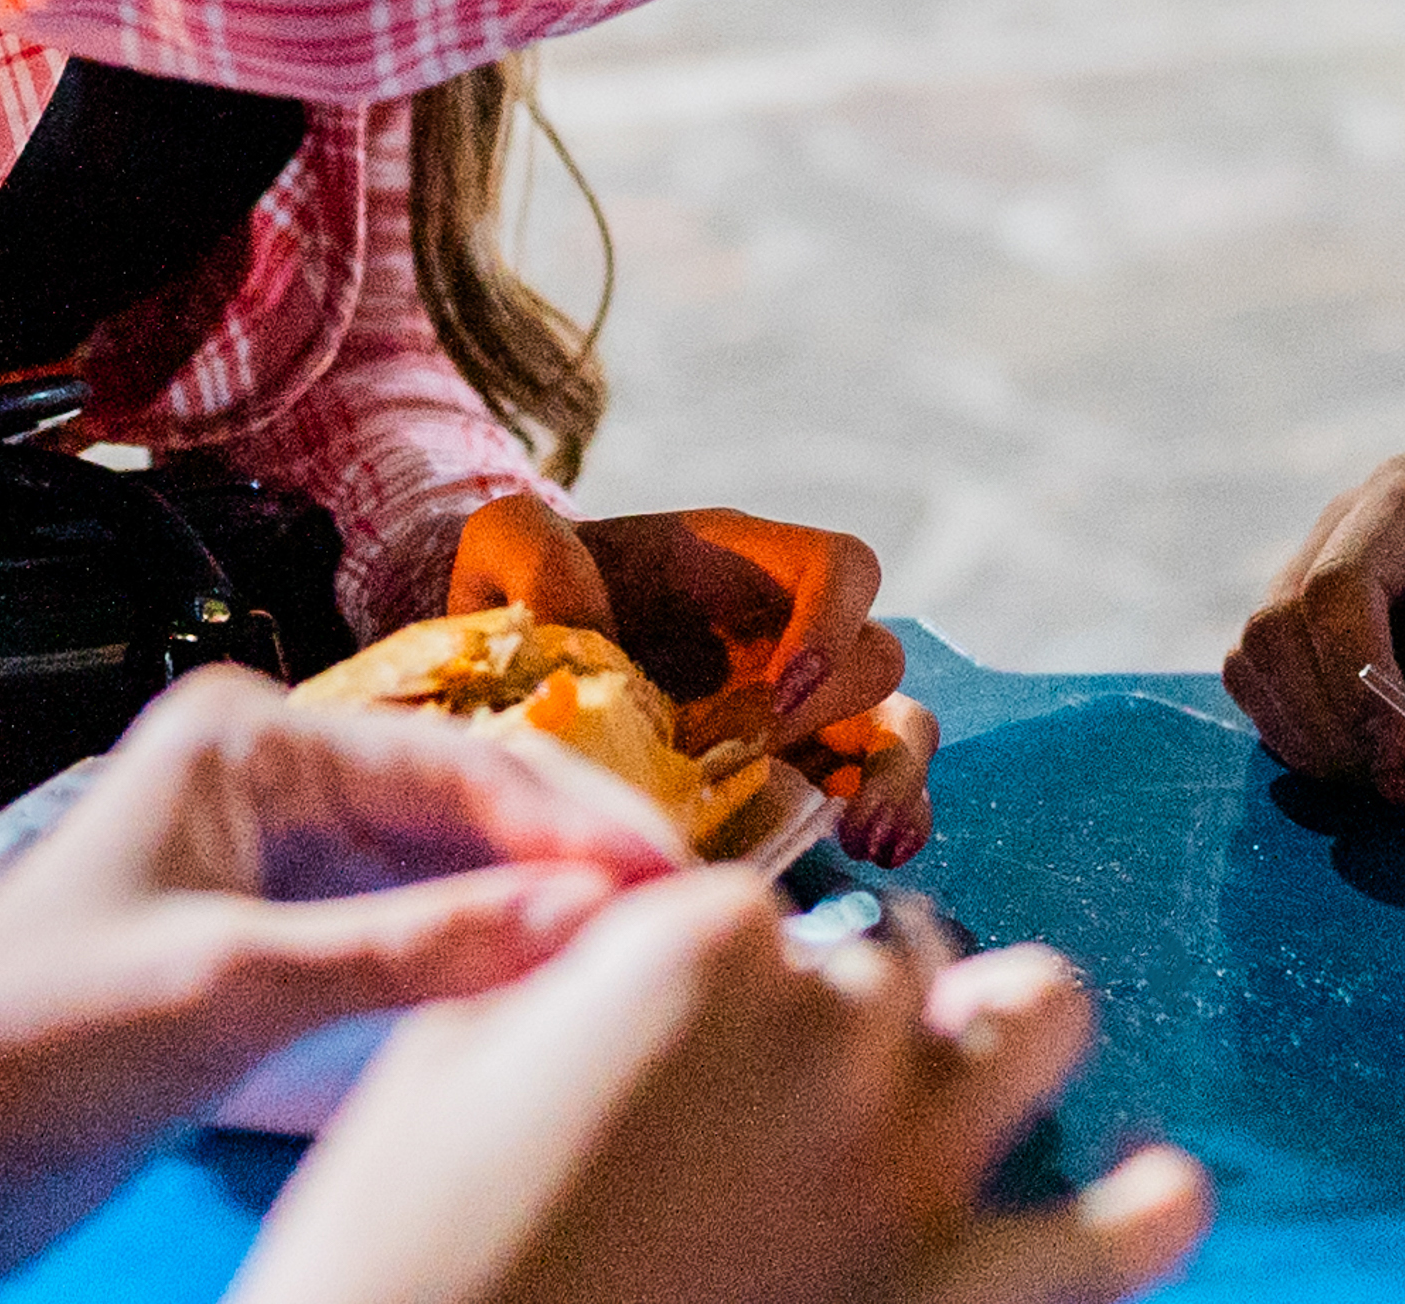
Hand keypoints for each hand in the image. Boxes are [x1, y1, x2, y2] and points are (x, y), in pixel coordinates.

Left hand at [0, 664, 681, 1295]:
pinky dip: (472, 963)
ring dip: (531, 912)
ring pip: (440, 875)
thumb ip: (412, 951)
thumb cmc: (16, 1042)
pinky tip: (541, 995)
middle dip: (570, 858)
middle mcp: (264, 784)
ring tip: (641, 955)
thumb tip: (583, 918)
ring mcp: (261, 871)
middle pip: (461, 809)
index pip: (456, 762)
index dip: (575, 820)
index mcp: (249, 739)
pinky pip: (399, 939)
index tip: (676, 874)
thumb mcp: (229, 989)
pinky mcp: (254, 955)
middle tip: (689, 913)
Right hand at [231, 870, 1208, 1303]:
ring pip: (1041, 1017)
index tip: (689, 1048)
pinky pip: (1124, 1226)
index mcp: (702, 943)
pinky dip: (1150, 1204)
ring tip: (964, 1089)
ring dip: (1004, 1040)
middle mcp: (830, 1022)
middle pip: (896, 966)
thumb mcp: (444, 1060)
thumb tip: (613, 905)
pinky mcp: (962, 1289)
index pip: (767, 914)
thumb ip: (555, 954)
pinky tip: (1149, 1193)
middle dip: (849, 1018)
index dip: (732, 982)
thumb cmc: (400, 1259)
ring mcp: (909, 1157)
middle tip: (787, 1099)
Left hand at [463, 495, 933, 863]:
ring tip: (867, 839)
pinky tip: (863, 857)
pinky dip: (890, 821)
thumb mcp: (504, 548)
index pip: (841, 567)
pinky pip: (875, 793)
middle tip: (760, 763)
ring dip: (897, 782)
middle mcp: (792, 635)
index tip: (777, 686)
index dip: (831, 621)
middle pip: (875, 659)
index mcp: (746, 568)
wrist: (520, 671)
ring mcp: (803, 710)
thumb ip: (527, 549)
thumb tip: (581, 614)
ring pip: (900, 732)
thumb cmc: (530, 596)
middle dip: (831, 718)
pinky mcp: (795, 776)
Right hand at [1224, 452, 1404, 798]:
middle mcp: (1355, 527)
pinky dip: (1308, 735)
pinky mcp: (1338, 626)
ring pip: (1261, 657)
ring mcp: (1337, 574)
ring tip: (1394, 778)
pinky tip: (1379, 763)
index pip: (1335, 587)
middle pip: (1279, 625)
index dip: (1356, 683)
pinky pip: (1280, 684)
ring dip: (1308, 734)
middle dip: (1328, 720)